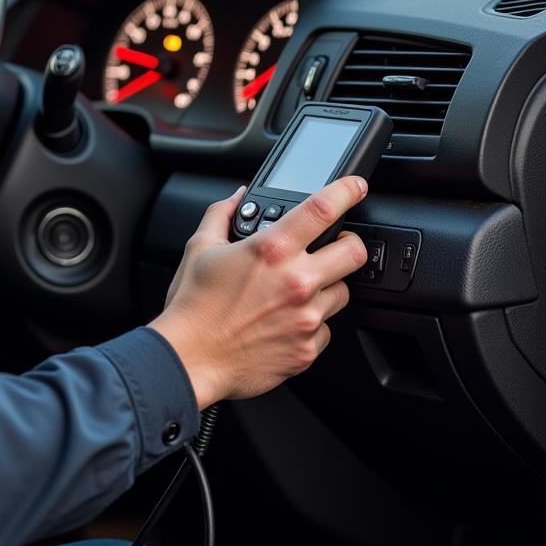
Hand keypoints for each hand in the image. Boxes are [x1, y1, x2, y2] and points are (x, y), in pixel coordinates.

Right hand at [149, 177, 368, 408]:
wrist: (189, 358)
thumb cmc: (193, 306)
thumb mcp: (200, 248)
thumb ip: (221, 215)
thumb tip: (236, 198)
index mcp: (271, 250)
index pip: (324, 208)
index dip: (348, 190)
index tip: (355, 187)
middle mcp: (296, 281)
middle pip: (355, 251)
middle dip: (346, 245)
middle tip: (329, 248)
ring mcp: (306, 317)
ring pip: (343, 292)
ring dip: (326, 288)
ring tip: (294, 292)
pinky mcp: (307, 348)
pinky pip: (326, 329)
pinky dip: (311, 324)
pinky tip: (284, 322)